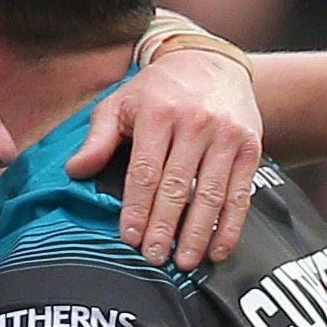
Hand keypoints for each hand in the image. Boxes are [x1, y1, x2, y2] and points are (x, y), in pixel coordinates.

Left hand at [67, 49, 262, 269]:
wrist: (211, 64)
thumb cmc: (157, 91)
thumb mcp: (120, 103)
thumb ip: (98, 138)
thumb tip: (75, 171)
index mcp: (159, 113)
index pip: (145, 170)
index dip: (136, 208)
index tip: (129, 237)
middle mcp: (197, 123)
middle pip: (177, 186)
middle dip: (164, 227)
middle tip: (153, 258)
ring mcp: (227, 136)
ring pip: (211, 194)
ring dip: (197, 233)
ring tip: (183, 262)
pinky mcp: (251, 148)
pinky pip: (241, 194)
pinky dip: (230, 226)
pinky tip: (217, 250)